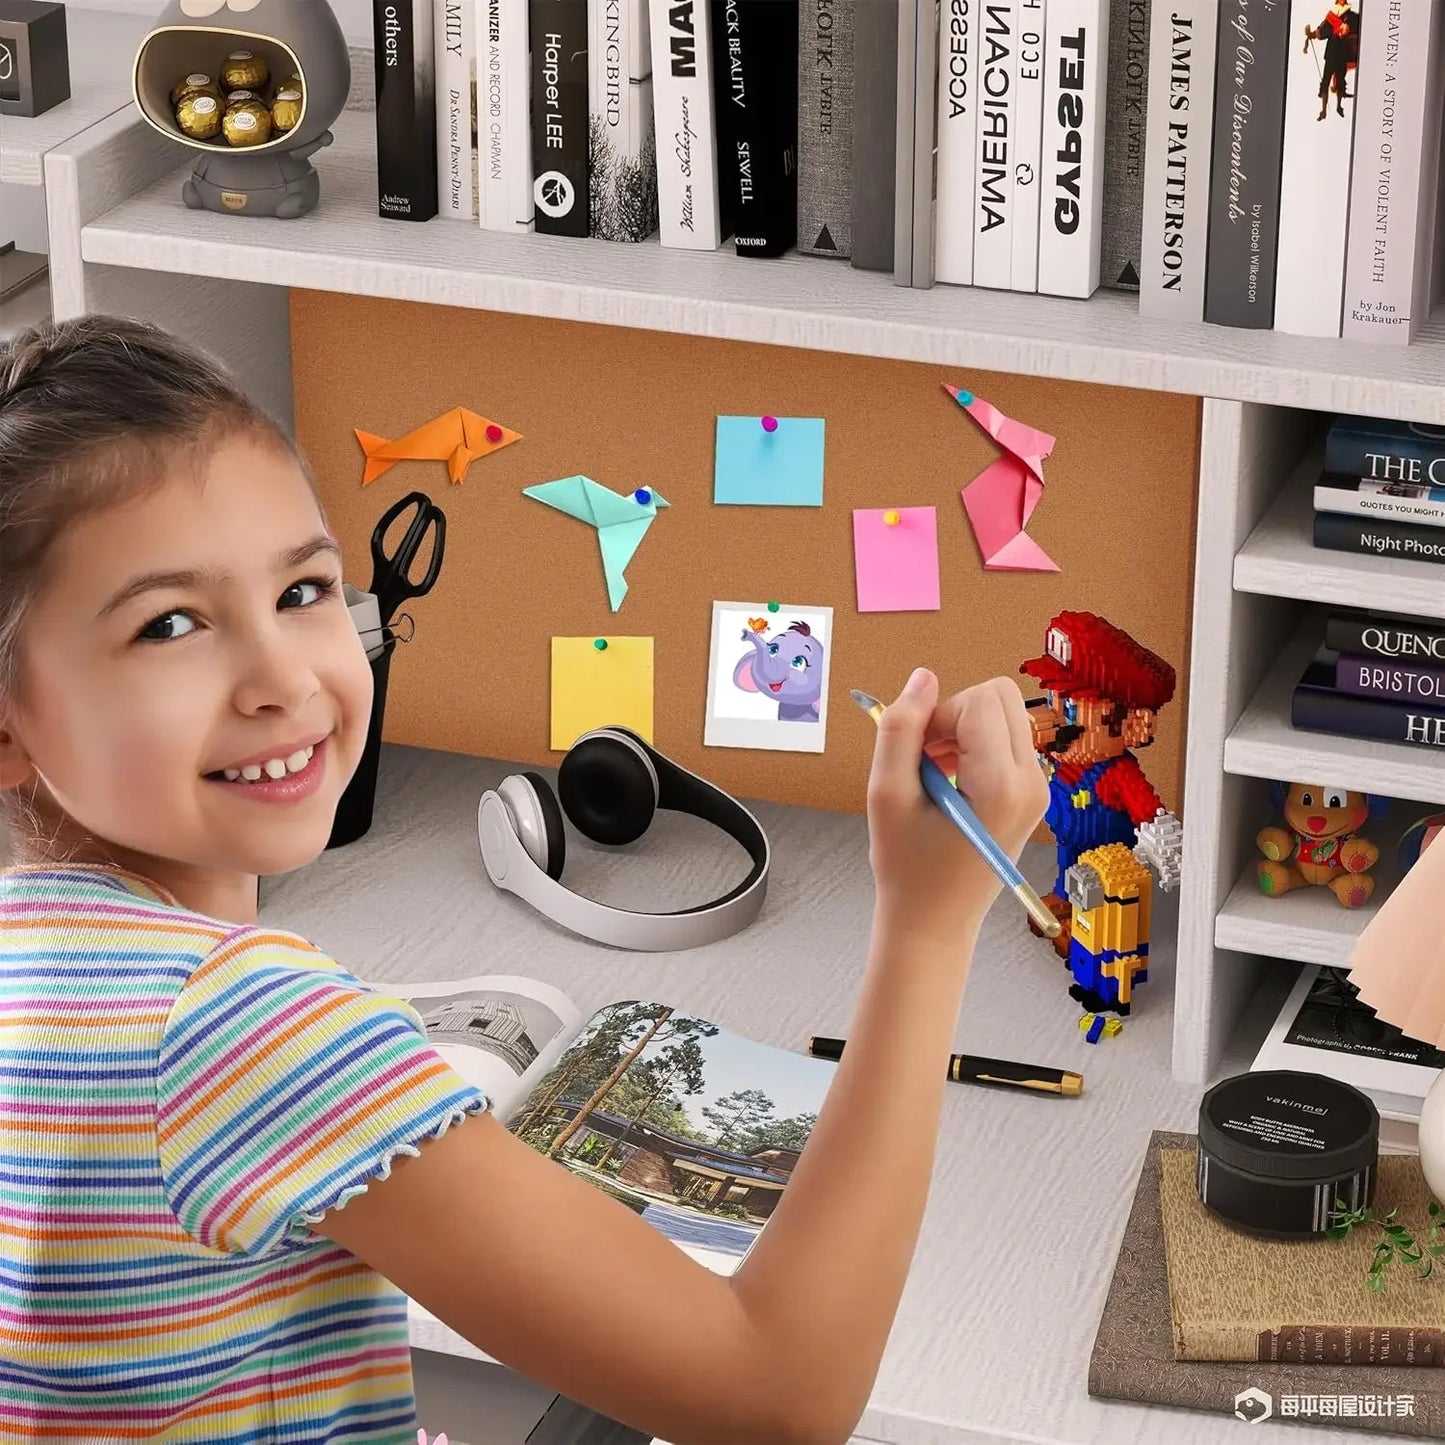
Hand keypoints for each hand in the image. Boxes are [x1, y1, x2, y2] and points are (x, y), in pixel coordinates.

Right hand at [865, 669, 1049, 944]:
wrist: (933, 923)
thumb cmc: (907, 869)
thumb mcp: (887, 794)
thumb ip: (900, 729)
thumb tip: (922, 677)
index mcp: (1001, 784)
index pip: (979, 700)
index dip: (937, 715)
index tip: (915, 753)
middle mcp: (1032, 783)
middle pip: (1000, 696)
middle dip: (955, 714)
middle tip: (924, 756)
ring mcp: (1037, 790)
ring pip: (1003, 714)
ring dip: (963, 730)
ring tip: (933, 774)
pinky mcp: (1031, 795)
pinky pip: (1006, 740)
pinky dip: (975, 747)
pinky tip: (948, 782)